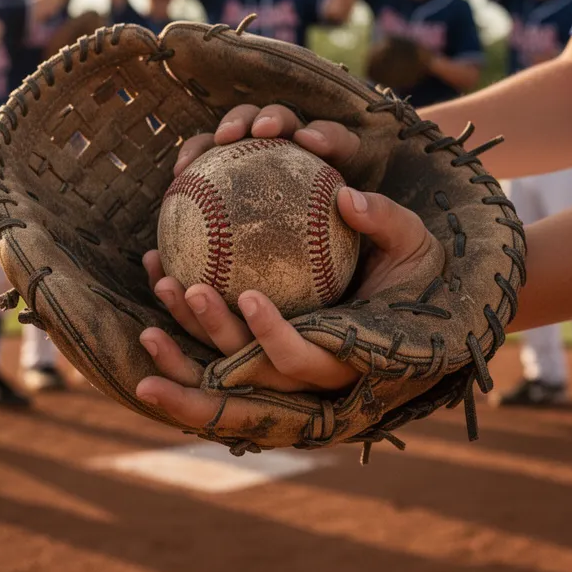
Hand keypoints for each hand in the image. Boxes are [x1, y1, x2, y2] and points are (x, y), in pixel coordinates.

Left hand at [136, 105, 444, 428]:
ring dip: (181, 332)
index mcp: (344, 361)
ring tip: (162, 280)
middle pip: (248, 373)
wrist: (403, 298)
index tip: (248, 294)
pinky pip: (208, 341)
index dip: (272, 337)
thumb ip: (386, 222)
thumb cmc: (412, 269)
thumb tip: (348, 196)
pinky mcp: (251, 352)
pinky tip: (157, 270)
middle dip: (214, 336)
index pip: (303, 360)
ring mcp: (273, 366)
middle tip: (189, 285)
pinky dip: (179, 317)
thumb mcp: (414, 243)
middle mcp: (303, 375)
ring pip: (217, 364)